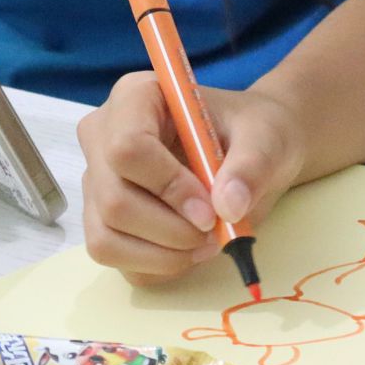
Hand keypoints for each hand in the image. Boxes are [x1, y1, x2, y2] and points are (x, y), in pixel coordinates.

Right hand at [78, 77, 307, 285]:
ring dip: (163, 254)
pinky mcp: (104, 220)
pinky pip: (115, 259)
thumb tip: (228, 206)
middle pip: (114, 200)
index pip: (127, 147)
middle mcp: (103, 138)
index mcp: (135, 97)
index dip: (168, 186)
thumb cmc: (254, 131)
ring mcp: (98, 183)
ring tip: (209, 242)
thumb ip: (251, 166)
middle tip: (217, 231)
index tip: (211, 209)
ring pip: (106, 238)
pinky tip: (191, 249)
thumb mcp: (266, 138)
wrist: (254, 151)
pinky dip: (157, 266)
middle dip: (170, 229)